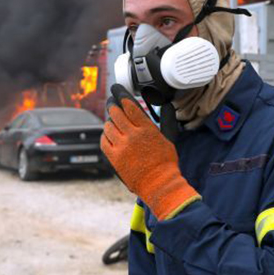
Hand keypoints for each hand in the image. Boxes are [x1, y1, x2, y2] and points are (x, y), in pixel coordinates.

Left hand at [101, 85, 199, 219]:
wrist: (158, 184)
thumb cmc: (166, 163)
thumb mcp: (169, 138)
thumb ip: (166, 120)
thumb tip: (167, 105)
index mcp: (146, 129)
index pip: (129, 105)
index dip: (121, 95)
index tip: (117, 90)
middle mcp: (132, 135)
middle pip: (116, 113)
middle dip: (112, 104)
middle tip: (112, 102)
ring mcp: (121, 147)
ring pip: (108, 126)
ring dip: (109, 121)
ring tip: (112, 120)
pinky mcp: (114, 158)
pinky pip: (104, 141)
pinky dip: (105, 136)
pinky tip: (109, 135)